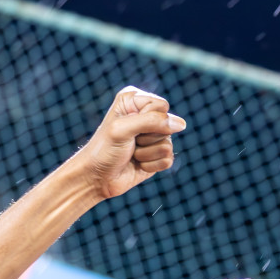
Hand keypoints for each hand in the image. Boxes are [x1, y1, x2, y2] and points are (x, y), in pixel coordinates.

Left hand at [75, 85, 184, 200]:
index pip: (161, 106)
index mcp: (134, 100)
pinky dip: (151, 165)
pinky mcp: (157, 155)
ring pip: (168, 144)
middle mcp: (146, 115)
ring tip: (132, 153)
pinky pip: (168, 160)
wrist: (97, 178)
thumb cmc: (104, 149)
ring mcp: (153, 136)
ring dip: (147, 154)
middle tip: (130, 142)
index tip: (129, 127)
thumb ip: (152, 121)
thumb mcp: (123, 129)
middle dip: (148, 138)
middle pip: (168, 126)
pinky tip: (137, 164)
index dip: (149, 120)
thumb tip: (182, 124)